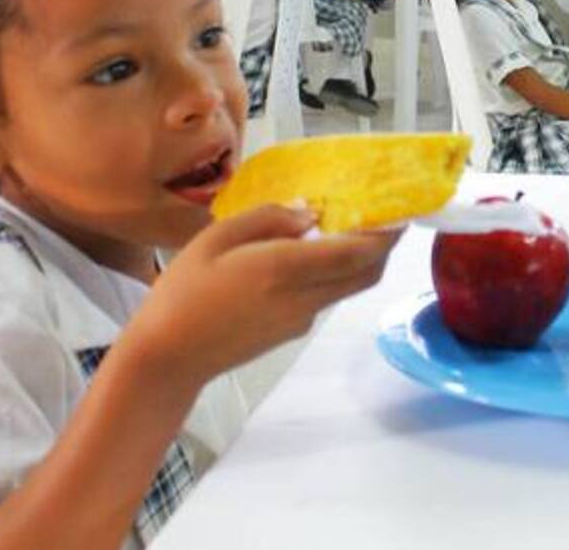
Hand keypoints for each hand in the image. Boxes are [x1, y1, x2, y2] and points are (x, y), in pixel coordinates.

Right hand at [125, 205, 401, 389]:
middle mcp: (303, 297)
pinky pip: (326, 296)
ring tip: (351, 227)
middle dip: (385, 245)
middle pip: (366, 273)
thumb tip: (310, 214)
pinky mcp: (293, 332)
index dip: (386, 232)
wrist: (167, 359)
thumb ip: (267, 220)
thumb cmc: (182, 292)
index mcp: (284, 269)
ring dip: (361, 260)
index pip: (356, 252)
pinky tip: (313, 255)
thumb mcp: (216, 238)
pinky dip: (334, 274)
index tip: (401, 209)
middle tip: (387, 216)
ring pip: (349, 286)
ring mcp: (302, 319)